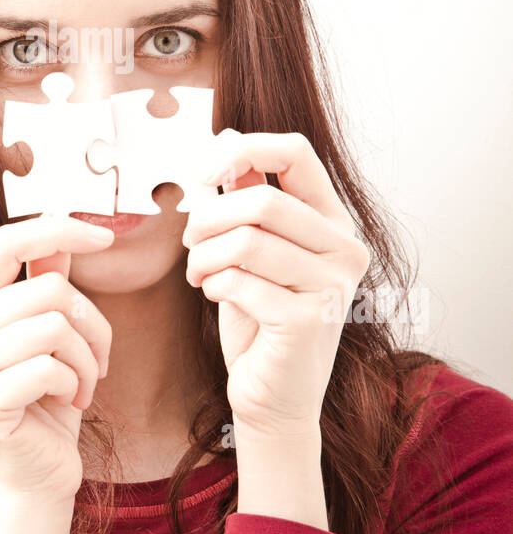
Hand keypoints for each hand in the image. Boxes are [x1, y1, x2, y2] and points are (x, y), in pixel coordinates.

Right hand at [0, 215, 113, 505]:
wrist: (37, 474)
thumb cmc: (44, 397)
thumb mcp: (48, 332)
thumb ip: (45, 280)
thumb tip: (62, 228)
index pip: (5, 242)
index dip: (59, 229)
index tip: (106, 235)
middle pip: (46, 290)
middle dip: (91, 324)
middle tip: (98, 358)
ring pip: (53, 327)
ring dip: (87, 359)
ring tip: (84, 383)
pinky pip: (49, 369)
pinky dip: (75, 384)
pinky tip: (71, 403)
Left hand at [183, 130, 370, 439]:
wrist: (271, 397)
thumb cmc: (258, 318)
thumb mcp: (249, 248)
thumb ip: (246, 195)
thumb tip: (226, 137)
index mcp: (332, 221)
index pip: (297, 151)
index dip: (242, 150)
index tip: (202, 175)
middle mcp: (345, 248)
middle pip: (262, 200)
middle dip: (207, 219)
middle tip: (189, 244)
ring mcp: (333, 285)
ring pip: (246, 240)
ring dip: (203, 257)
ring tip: (197, 275)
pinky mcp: (310, 321)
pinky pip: (239, 281)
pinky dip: (212, 286)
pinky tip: (214, 296)